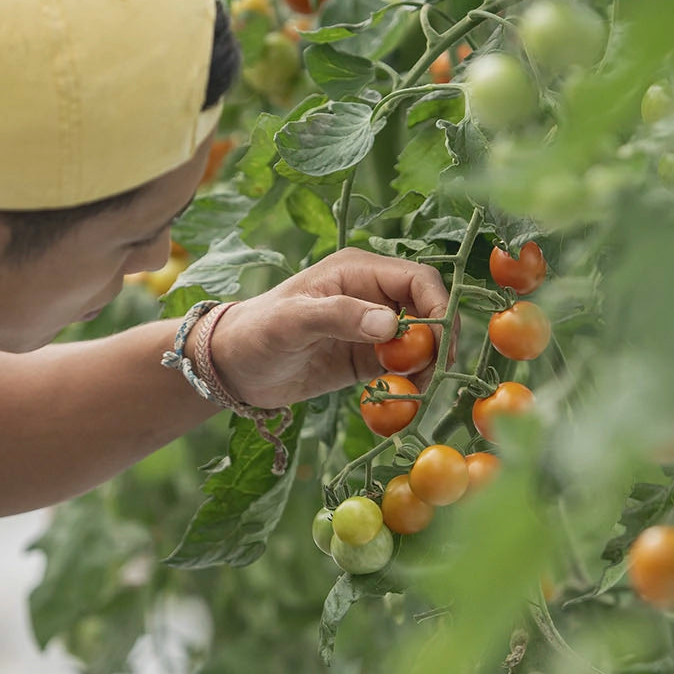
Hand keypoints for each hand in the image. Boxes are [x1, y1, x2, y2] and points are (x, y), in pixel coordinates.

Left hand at [202, 248, 451, 409]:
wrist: (232, 367)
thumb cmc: (256, 332)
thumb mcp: (292, 321)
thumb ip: (340, 316)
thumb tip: (391, 325)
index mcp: (359, 271)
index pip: (419, 279)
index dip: (438, 307)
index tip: (440, 343)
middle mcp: (373, 295)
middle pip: (429, 311)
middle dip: (438, 342)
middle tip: (432, 376)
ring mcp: (373, 329)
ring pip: (422, 343)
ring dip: (426, 368)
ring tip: (411, 394)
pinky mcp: (369, 359)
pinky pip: (404, 369)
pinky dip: (410, 385)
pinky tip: (399, 402)